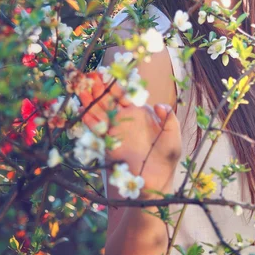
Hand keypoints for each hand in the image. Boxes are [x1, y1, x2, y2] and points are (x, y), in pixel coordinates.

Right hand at [76, 71, 181, 193]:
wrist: (157, 180)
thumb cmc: (167, 157)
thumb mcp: (173, 134)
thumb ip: (169, 118)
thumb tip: (159, 104)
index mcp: (138, 114)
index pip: (124, 96)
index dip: (115, 85)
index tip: (108, 74)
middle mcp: (124, 120)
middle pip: (108, 101)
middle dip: (98, 90)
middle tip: (89, 77)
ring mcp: (115, 132)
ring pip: (99, 113)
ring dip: (90, 102)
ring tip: (81, 90)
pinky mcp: (108, 144)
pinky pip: (96, 130)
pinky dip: (89, 121)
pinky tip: (82, 111)